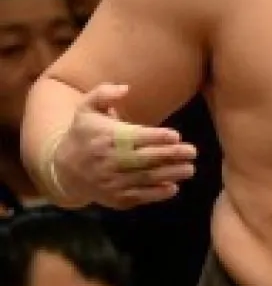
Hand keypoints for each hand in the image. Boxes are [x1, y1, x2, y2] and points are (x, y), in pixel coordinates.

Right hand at [52, 83, 196, 209]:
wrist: (64, 170)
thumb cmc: (82, 134)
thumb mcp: (85, 109)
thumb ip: (104, 94)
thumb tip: (125, 88)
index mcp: (106, 137)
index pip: (135, 137)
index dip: (157, 137)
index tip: (176, 136)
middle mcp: (110, 160)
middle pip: (145, 159)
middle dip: (171, 155)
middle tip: (192, 152)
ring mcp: (113, 181)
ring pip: (146, 178)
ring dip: (171, 174)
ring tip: (189, 169)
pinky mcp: (116, 198)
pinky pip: (140, 196)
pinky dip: (158, 194)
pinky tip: (173, 187)